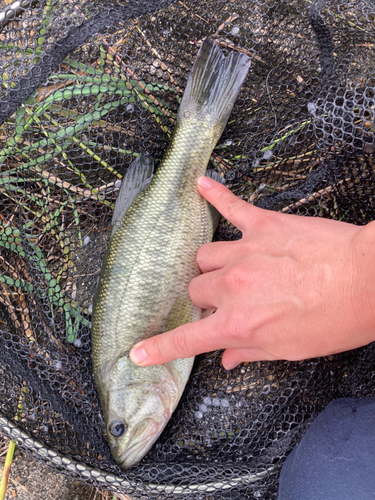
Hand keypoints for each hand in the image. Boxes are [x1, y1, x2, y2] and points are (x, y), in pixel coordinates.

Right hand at [130, 176, 374, 368]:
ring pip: (204, 256)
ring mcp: (244, 252)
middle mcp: (232, 287)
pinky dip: (214, 194)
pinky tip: (200, 184)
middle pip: (194, 290)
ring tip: (228, 269)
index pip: (186, 339)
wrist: (369, 279)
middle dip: (204, 299)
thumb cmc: (336, 319)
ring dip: (211, 266)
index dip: (159, 348)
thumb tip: (228, 359)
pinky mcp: (262, 225)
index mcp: (238, 323)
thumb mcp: (291, 349)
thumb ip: (251, 351)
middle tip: (224, 301)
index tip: (138, 351)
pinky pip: (230, 205)